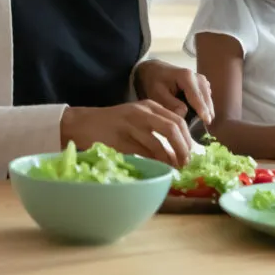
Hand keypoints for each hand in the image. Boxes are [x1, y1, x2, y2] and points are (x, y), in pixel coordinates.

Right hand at [60, 101, 192, 167]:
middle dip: (183, 149)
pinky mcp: (120, 140)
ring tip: (174, 169)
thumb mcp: (137, 117)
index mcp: (149, 106)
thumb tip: (180, 148)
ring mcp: (130, 126)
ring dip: (170, 159)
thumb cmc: (114, 123)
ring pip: (158, 144)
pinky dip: (153, 163)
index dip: (188, 139)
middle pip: (172, 129)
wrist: (83, 123)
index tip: (192, 153)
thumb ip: (157, 126)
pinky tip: (157, 168)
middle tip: (186, 164)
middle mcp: (142, 113)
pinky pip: (142, 154)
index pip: (178, 120)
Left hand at [135, 59, 214, 125]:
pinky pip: (206, 98)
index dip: (202, 109)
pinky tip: (198, 116)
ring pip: (208, 99)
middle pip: (206, 98)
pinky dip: (204, 107)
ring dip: (206, 111)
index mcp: (186, 77)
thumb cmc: (155, 82)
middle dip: (206, 112)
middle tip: (204, 128)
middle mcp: (197, 77)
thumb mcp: (157, 93)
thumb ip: (170, 104)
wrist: (156, 71)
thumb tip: (184, 114)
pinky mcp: (203, 85)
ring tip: (201, 125)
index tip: (207, 121)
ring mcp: (202, 81)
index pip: (196, 96)